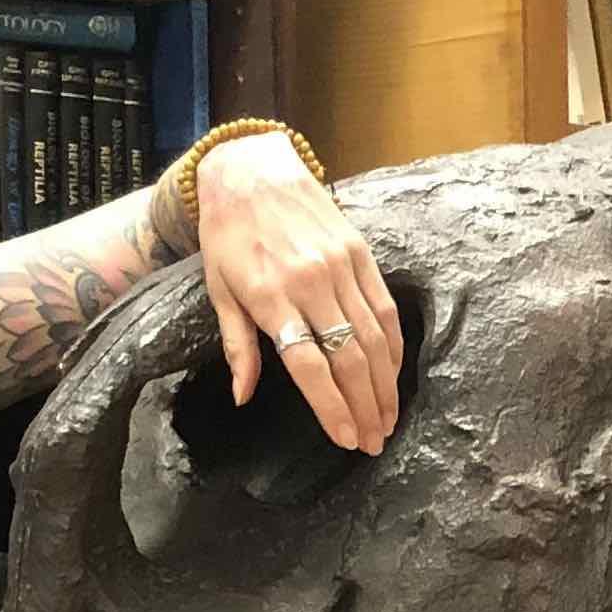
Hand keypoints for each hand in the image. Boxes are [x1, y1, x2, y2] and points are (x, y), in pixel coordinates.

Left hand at [188, 133, 403, 454]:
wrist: (252, 171)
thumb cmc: (228, 235)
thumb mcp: (218, 290)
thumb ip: (237, 345)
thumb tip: (243, 396)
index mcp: (271, 296)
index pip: (310, 365)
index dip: (331, 407)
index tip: (346, 438)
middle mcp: (312, 283)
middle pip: (350, 357)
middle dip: (365, 406)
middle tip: (373, 441)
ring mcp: (341, 266)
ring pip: (374, 338)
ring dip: (384, 384)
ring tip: (387, 419)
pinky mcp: (361, 253)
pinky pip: (384, 309)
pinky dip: (393, 347)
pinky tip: (393, 374)